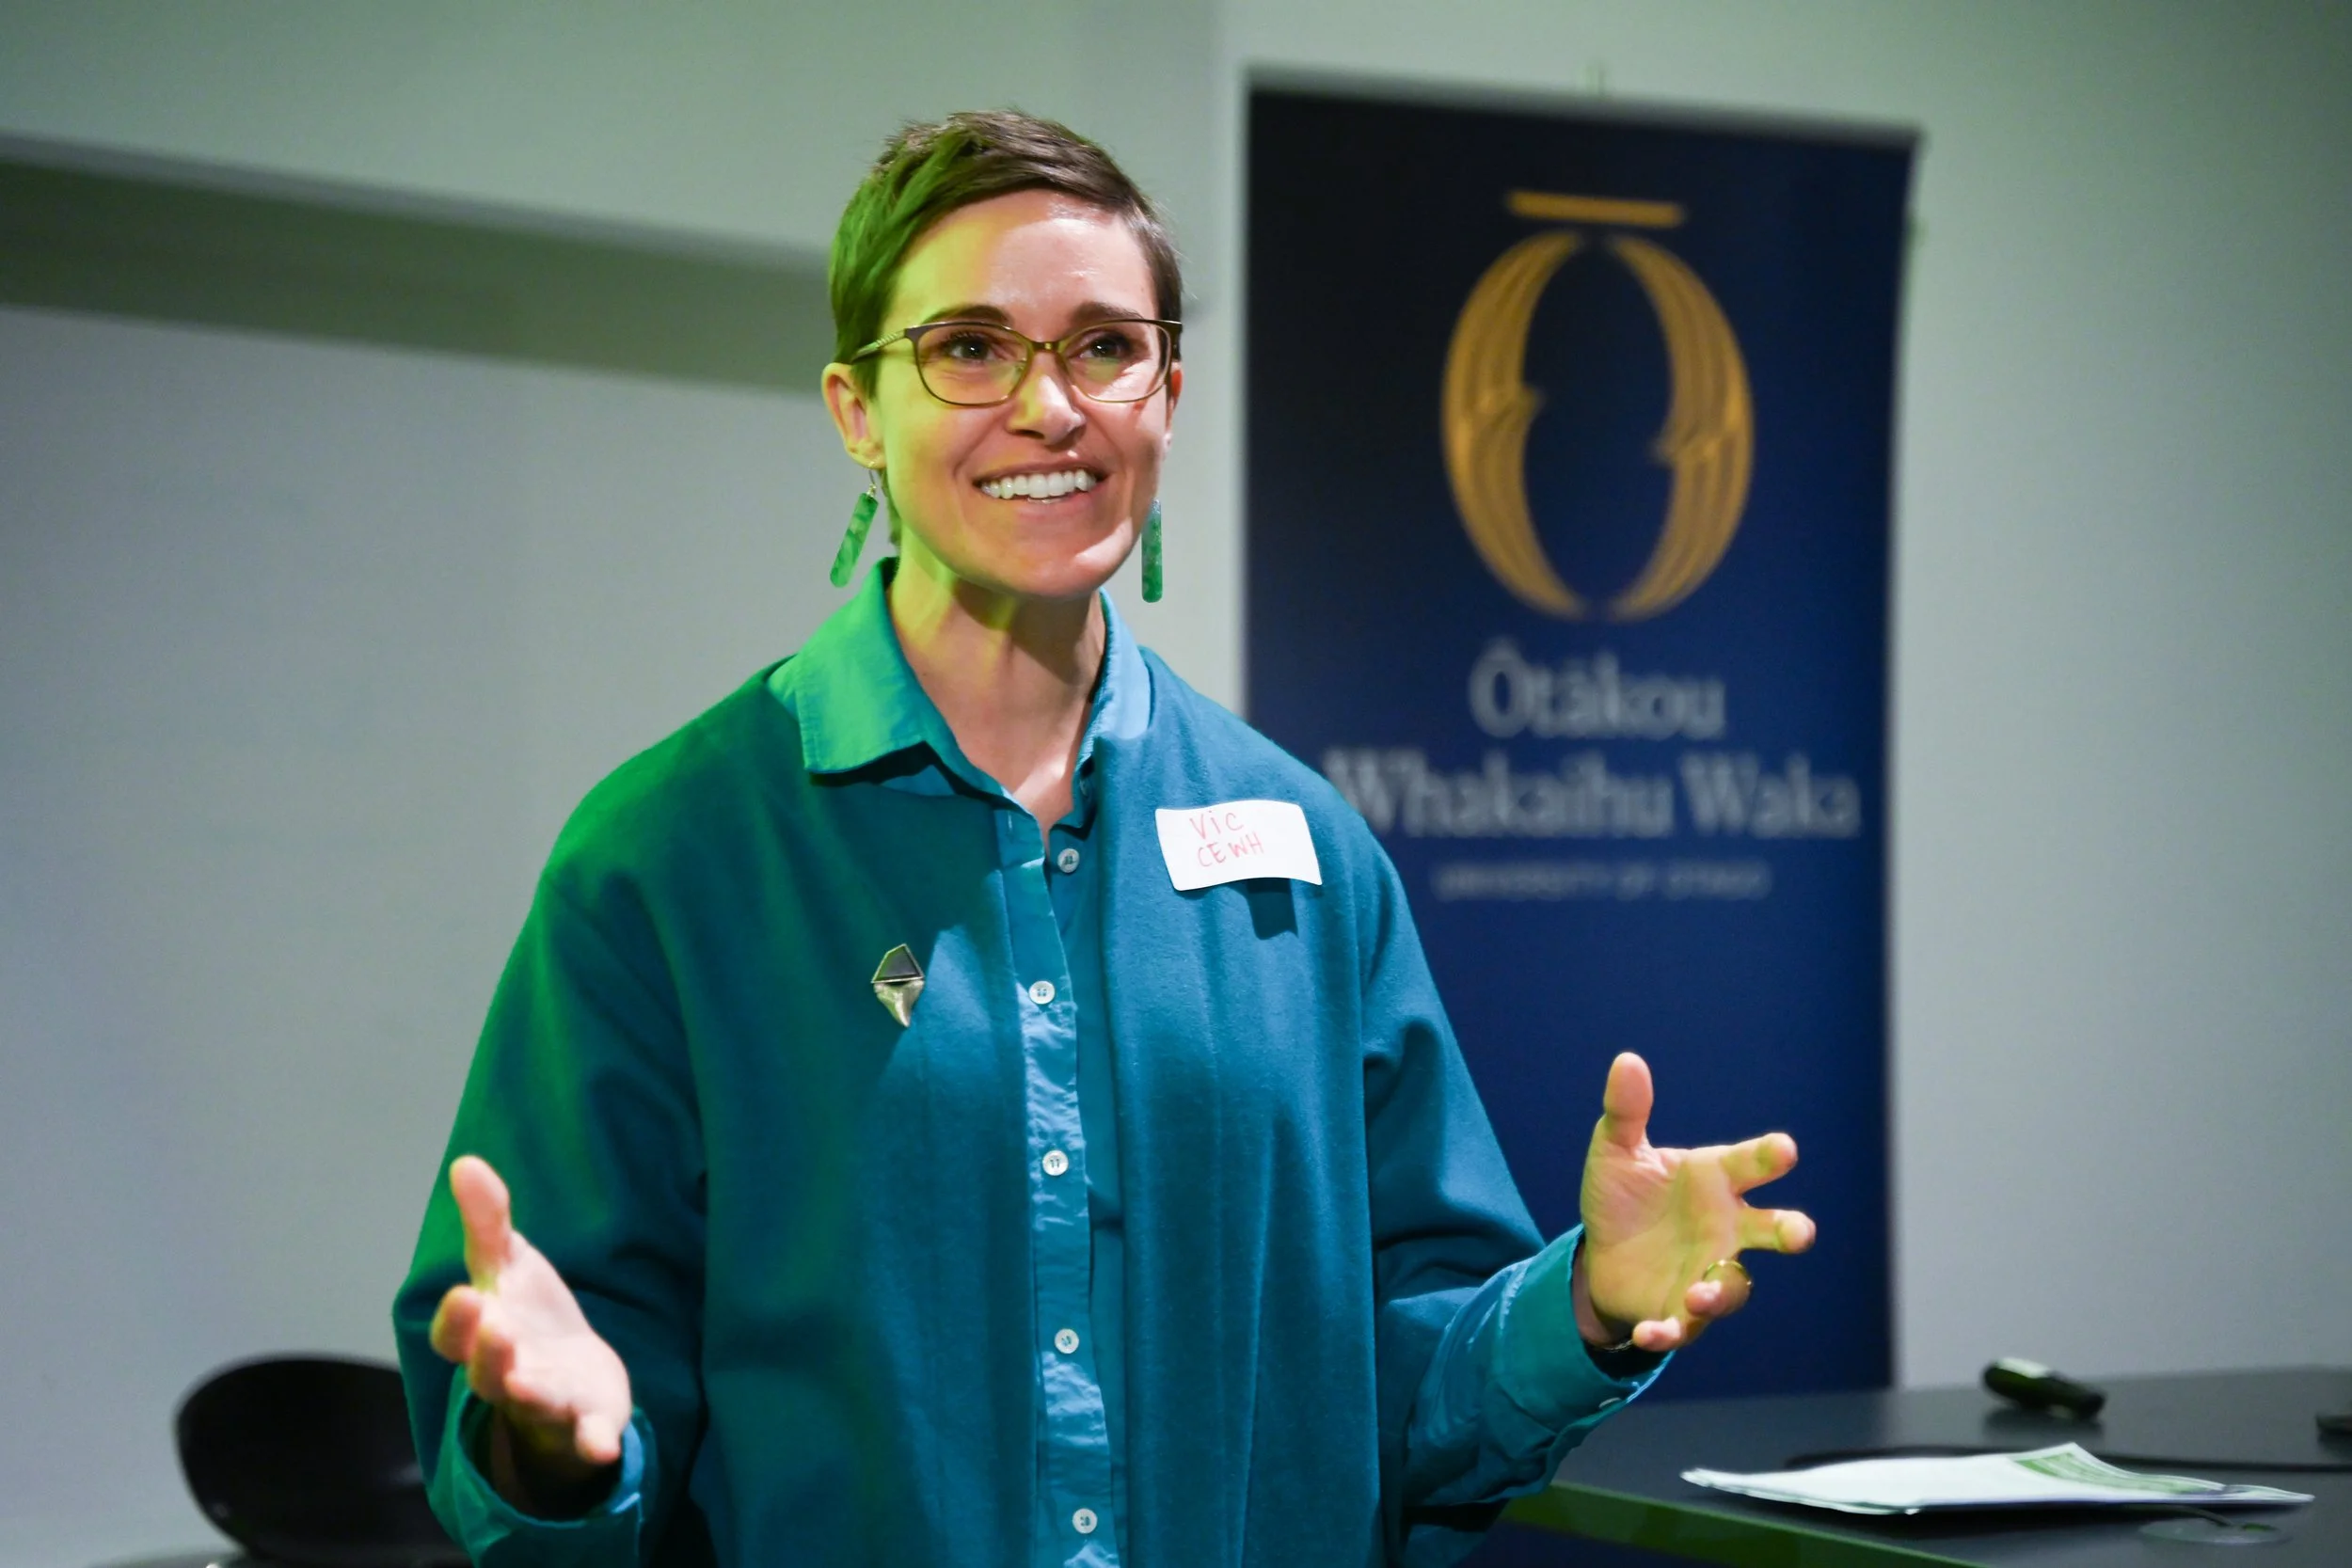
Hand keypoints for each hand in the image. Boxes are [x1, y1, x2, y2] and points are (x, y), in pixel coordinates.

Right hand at [427, 1155, 632, 1500]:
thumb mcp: (509, 1266)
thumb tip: (465, 1162)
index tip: (465, 1294)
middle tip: (494, 1326)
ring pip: (530, 1405)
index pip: (454, 1336)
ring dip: (527, 1393)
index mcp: (483, 1336)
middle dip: (487, 1353)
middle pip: (487, 1373)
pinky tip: (602, 1446)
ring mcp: (546, 1403)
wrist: (575, 1375)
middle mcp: (506, 1375)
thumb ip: (489, 1222)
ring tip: (525, 1382)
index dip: (456, 1321)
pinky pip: (586, 1439)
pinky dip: (592, 1443)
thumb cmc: (527, 1317)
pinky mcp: (587, 1423)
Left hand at [1573, 1052, 1814, 1352]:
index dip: (1770, 1155)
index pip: (1752, 1163)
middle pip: (1774, 1228)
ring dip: (1721, 1290)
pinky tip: (1652, 1330)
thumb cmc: (1624, 1195)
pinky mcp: (1683, 1310)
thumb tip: (1627, 1061)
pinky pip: (1685, 1325)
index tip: (1784, 1149)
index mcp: (1715, 1179)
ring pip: (1735, 1285)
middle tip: (1799, 1233)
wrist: (1601, 1253)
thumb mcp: (1615, 1151)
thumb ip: (1626, 1112)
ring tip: (1698, 1294)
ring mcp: (1710, 1269)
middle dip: (1790, 1230)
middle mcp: (1726, 1226)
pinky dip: (1671, 1329)